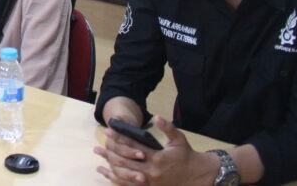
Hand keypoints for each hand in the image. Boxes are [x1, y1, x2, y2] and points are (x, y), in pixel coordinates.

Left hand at [95, 116, 216, 185]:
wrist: (198, 176)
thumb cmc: (187, 155)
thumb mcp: (179, 139)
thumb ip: (168, 128)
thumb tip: (156, 117)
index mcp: (157, 158)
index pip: (133, 146)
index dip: (119, 138)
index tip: (108, 131)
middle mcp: (151, 171)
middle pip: (125, 161)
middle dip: (110, 152)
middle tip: (98, 146)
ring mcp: (149, 182)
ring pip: (125, 174)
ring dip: (110, 166)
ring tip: (99, 158)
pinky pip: (129, 185)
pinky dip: (116, 179)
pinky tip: (106, 174)